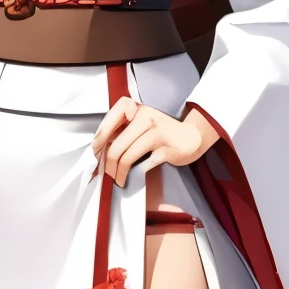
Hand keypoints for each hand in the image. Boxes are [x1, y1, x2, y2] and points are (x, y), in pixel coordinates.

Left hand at [90, 99, 219, 186]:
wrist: (193, 136)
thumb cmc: (164, 132)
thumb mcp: (142, 123)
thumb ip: (123, 130)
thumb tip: (100, 148)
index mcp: (138, 109)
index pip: (110, 119)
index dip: (99, 138)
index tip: (95, 152)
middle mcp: (146, 117)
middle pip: (116, 145)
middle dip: (107, 164)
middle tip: (105, 173)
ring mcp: (157, 132)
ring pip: (127, 157)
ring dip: (118, 173)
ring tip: (118, 179)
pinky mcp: (166, 149)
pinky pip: (143, 165)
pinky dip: (135, 174)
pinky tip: (133, 178)